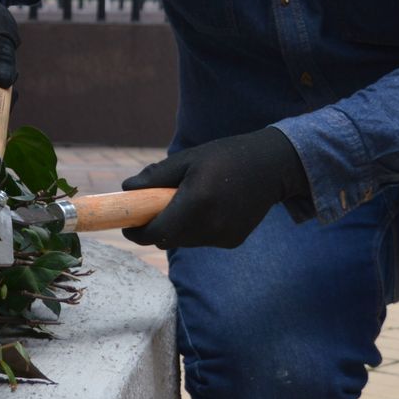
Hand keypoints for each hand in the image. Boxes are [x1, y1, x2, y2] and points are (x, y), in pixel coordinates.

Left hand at [120, 128, 311, 249]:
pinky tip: (209, 207)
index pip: (156, 233)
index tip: (128, 225)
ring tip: (187, 201)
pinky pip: (202, 240)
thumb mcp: (187, 159)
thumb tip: (127, 189)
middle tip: (153, 209)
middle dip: (156, 228)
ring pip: (184, 242)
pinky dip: (196, 229)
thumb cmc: (225, 156)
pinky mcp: (233, 241)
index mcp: (196, 203)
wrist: (271, 167)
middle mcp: (210, 225)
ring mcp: (223, 236)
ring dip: (177, 228)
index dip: (137, 232)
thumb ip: (155, 177)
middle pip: (168, 240)